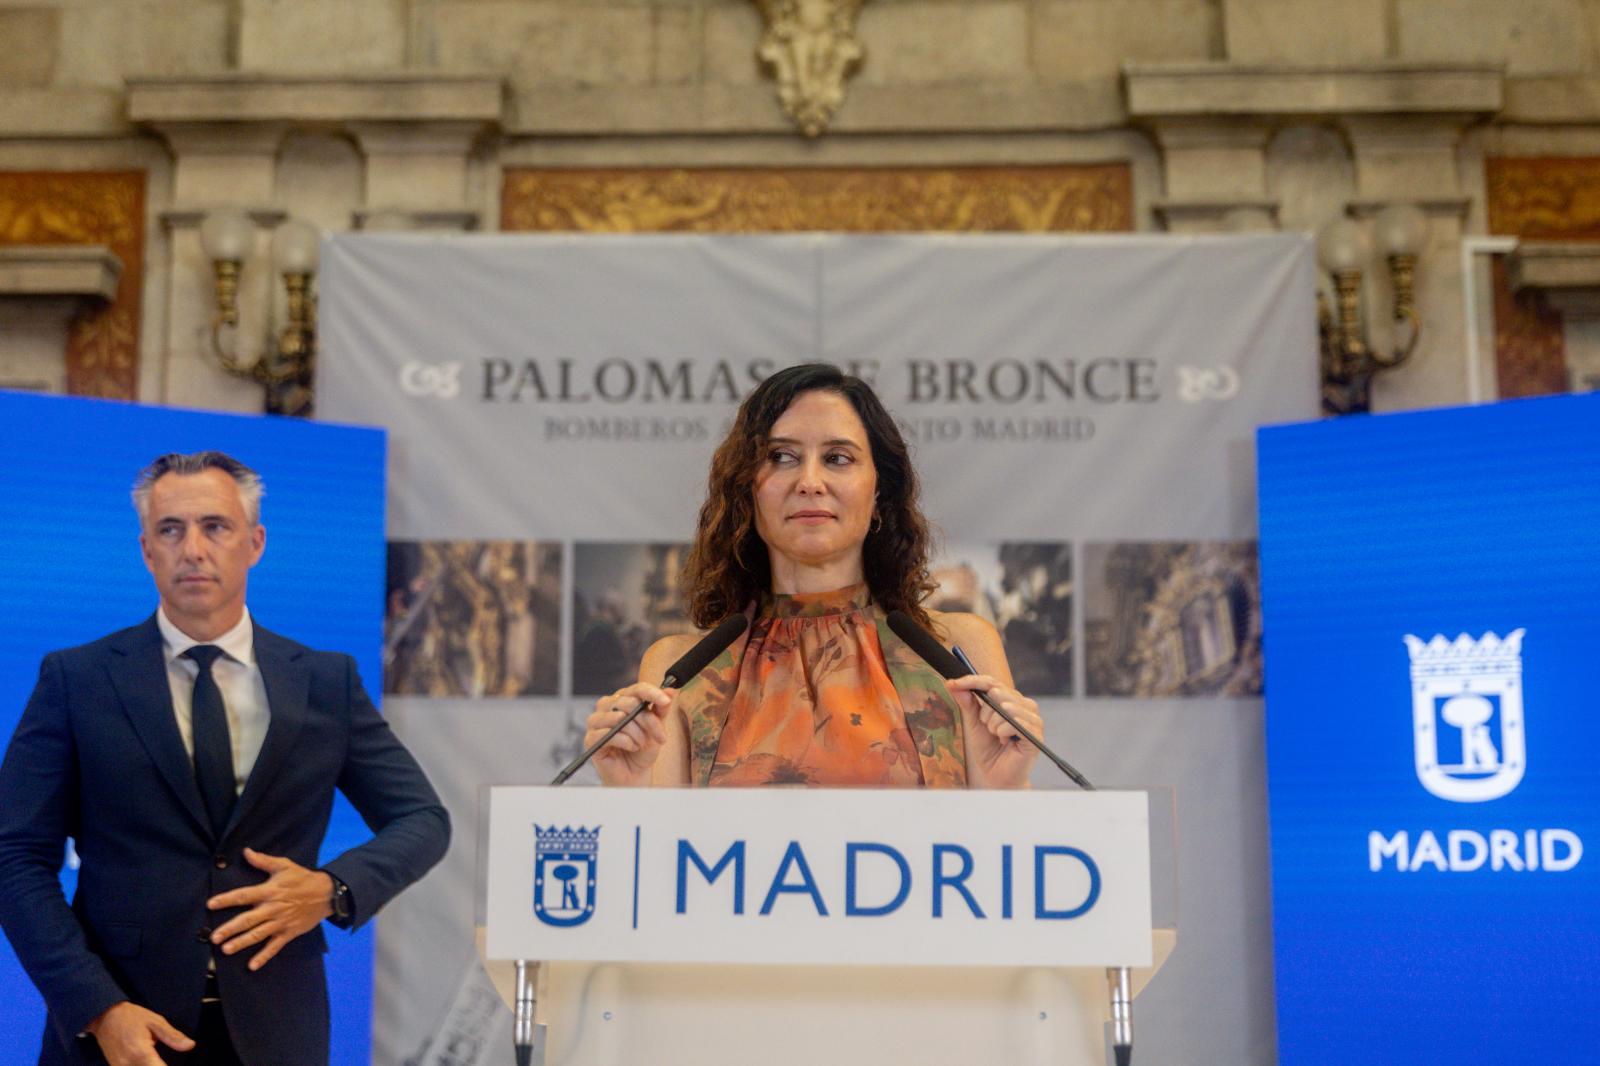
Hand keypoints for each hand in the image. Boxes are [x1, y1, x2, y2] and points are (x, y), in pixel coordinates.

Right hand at [86, 1002, 192, 1065]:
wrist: (104, 1016)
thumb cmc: (131, 1017)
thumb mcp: (155, 1021)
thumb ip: (173, 1036)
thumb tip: (190, 1045)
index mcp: (141, 1053)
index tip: (179, 1064)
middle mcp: (128, 1064)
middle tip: (163, 1060)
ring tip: (157, 1060)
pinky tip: (149, 1062)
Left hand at [206, 848, 332, 969]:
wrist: (326, 893)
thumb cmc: (302, 878)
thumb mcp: (284, 865)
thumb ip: (264, 860)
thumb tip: (246, 852)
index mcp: (270, 891)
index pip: (244, 895)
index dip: (227, 899)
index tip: (211, 904)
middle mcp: (273, 908)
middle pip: (248, 920)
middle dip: (230, 929)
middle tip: (214, 937)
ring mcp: (281, 922)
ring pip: (258, 934)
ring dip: (242, 942)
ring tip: (226, 950)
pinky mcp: (289, 933)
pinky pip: (275, 946)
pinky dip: (264, 956)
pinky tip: (252, 966)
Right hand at [584, 683, 674, 785]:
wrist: (634, 774)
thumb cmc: (643, 749)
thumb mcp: (657, 728)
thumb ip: (661, 709)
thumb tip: (671, 690)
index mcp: (623, 698)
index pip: (637, 689)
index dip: (652, 693)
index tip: (666, 702)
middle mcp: (607, 705)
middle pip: (630, 703)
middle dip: (649, 721)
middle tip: (659, 736)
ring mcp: (596, 721)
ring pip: (619, 717)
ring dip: (637, 733)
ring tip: (641, 744)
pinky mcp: (590, 738)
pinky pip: (610, 734)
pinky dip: (626, 742)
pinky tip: (632, 747)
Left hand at [945, 674, 1042, 789]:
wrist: (995, 777)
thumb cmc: (988, 751)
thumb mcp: (973, 723)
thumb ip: (967, 703)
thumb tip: (953, 683)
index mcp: (1011, 700)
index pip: (992, 682)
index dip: (972, 681)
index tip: (953, 684)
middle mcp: (1024, 706)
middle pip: (999, 692)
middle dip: (985, 712)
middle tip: (988, 728)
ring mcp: (1032, 719)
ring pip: (1007, 707)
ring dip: (994, 725)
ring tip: (997, 737)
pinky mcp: (1036, 734)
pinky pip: (1015, 723)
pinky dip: (1003, 732)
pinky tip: (1005, 742)